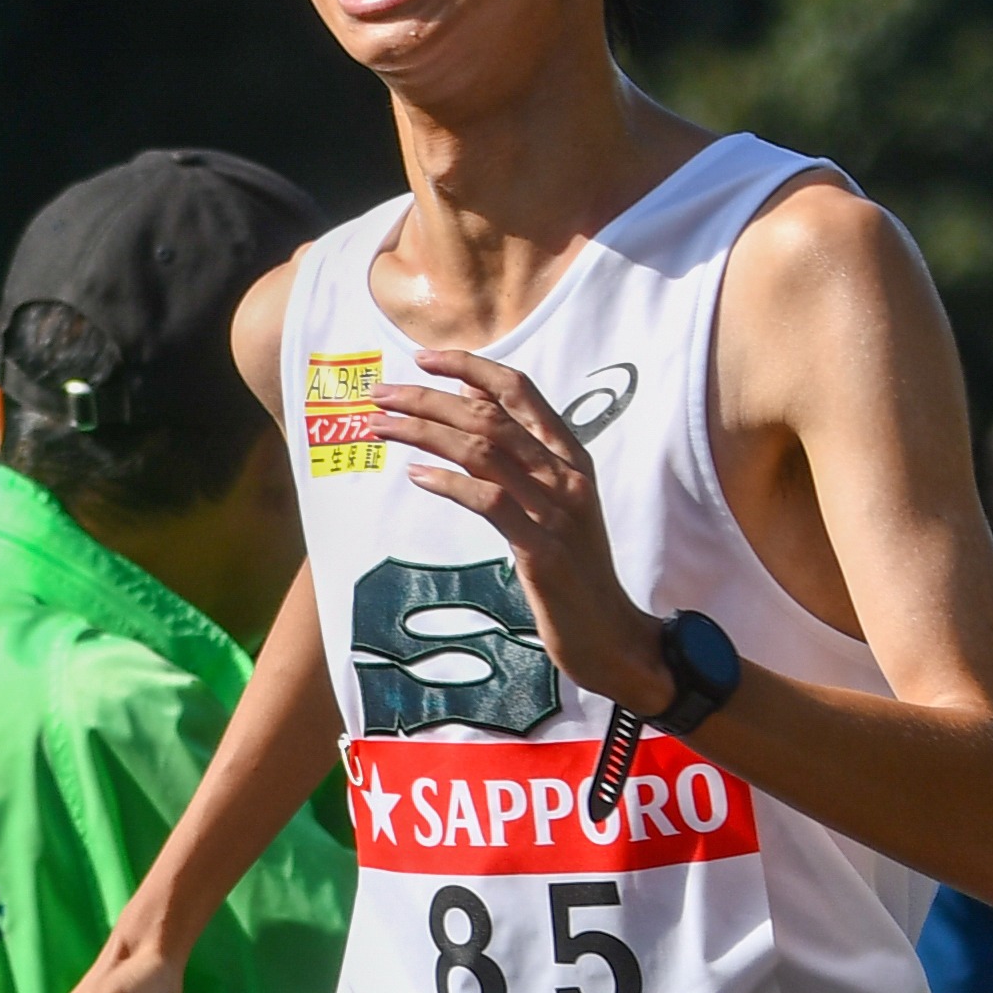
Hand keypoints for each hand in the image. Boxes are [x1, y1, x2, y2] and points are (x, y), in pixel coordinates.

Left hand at [370, 348, 664, 705]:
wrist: (611, 634)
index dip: (471, 367)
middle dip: (428, 397)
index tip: (424, 358)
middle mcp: (566, 475)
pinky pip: (489, 501)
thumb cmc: (575, 572)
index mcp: (572, 457)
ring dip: (425, 432)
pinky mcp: (542, 550)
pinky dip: (447, 482)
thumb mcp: (555, 505)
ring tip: (382, 426)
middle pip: (490, 415)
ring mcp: (556, 511)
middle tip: (380, 394)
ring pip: (483, 450)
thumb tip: (469, 414)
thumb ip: (522, 461)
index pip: (520, 390)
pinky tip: (415, 475)